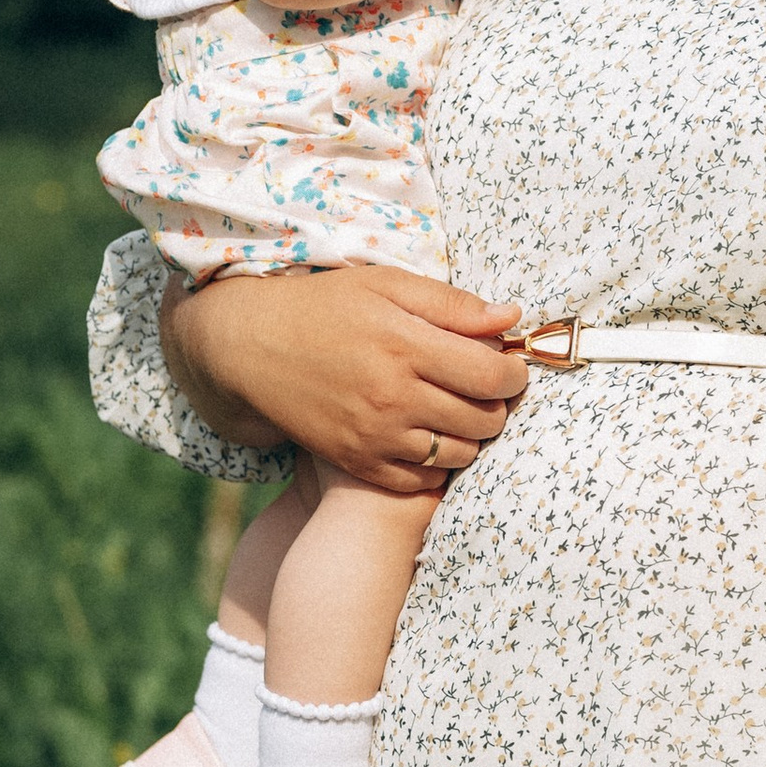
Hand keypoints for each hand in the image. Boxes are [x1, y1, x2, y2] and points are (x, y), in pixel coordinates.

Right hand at [161, 262, 533, 495]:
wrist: (250, 346)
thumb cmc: (325, 307)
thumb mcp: (387, 286)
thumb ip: (453, 305)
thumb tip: (512, 318)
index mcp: (406, 345)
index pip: (493, 376)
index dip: (515, 374)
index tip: (508, 366)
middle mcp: (393, 396)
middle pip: (484, 420)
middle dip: (497, 405)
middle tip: (482, 388)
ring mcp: (374, 436)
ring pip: (460, 455)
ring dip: (471, 436)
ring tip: (456, 410)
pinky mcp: (356, 462)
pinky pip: (421, 480)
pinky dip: (436, 464)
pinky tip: (426, 435)